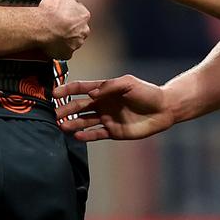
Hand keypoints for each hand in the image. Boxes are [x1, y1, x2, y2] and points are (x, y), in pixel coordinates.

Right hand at [34, 0, 89, 58]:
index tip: (61, 13)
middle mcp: (83, 30)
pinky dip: (59, 49)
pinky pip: (65, 51)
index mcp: (83, 15)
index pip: (80, 13)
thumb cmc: (48, 12)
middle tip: (56, 23)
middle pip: (77, 27)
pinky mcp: (67, 52)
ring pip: (72, 40)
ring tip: (53, 33)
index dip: (69, 13)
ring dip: (64, 37)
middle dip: (68, 26)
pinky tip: (52, 43)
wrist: (39, 27)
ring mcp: (75, 42)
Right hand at [54, 75, 174, 140]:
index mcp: (103, 91)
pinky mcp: (113, 131)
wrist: (164, 109)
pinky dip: (86, 136)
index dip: (66, 90)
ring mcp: (106, 118)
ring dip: (72, 123)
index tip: (54, 94)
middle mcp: (101, 104)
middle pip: (78, 107)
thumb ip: (108, 87)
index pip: (80, 89)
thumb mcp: (128, 83)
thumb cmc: (147, 92)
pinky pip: (96, 134)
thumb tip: (90, 95)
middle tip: (54, 114)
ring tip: (61, 126)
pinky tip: (76, 136)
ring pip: (84, 121)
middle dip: (65, 110)